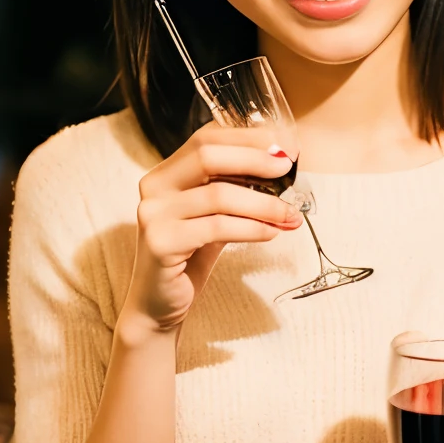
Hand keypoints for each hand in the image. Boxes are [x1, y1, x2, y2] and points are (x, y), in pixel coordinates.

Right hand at [120, 123, 302, 339]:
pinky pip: (217, 227)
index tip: (285, 146)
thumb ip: (235, 189)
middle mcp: (154, 187)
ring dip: (263, 204)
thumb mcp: (213, 215)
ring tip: (290, 215)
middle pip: (207, 155)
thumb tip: (281, 167)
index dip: (248, 138)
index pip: (207, 138)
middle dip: (254, 159)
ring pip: (218, 195)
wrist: (159, 304)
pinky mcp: (161, 242)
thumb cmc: (190, 256)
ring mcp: (153, 214)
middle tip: (288, 168)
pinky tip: (271, 233)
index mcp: (165, 173)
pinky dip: (251, 228)